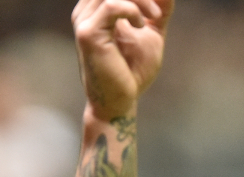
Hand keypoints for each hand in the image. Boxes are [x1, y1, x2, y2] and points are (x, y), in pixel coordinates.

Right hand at [72, 0, 172, 120]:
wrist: (121, 101)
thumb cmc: (133, 72)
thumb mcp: (152, 35)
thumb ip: (159, 12)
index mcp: (98, 8)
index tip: (157, 6)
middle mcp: (86, 10)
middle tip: (157, 10)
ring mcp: (84, 20)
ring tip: (155, 16)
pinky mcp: (88, 34)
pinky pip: (111, 5)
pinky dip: (132, 10)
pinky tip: (141, 26)